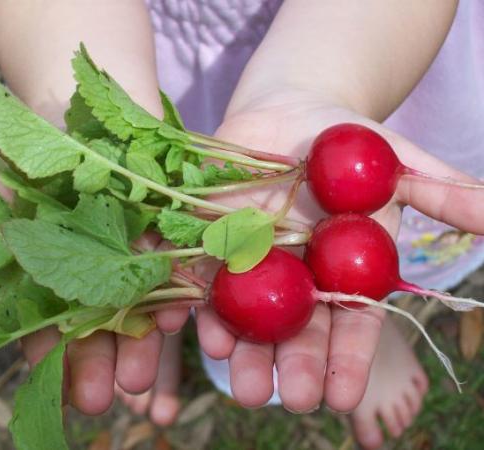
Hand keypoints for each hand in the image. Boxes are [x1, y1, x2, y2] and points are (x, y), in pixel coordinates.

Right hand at [0, 166, 188, 414]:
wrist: (80, 118)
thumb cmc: (27, 158)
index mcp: (49, 282)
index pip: (50, 334)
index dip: (57, 364)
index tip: (68, 397)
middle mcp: (92, 279)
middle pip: (98, 332)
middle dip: (100, 366)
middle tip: (108, 398)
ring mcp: (132, 261)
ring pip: (138, 313)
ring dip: (142, 346)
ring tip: (141, 376)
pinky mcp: (166, 239)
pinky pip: (174, 273)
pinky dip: (176, 296)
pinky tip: (177, 319)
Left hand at [194, 88, 483, 411]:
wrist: (288, 111)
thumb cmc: (348, 142)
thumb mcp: (397, 165)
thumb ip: (440, 194)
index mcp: (343, 273)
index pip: (351, 325)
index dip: (349, 360)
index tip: (344, 398)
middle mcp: (298, 279)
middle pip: (297, 332)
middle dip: (296, 368)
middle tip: (295, 399)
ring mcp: (254, 265)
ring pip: (250, 320)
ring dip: (248, 355)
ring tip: (248, 389)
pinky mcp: (214, 245)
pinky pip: (206, 283)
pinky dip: (206, 311)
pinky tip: (212, 337)